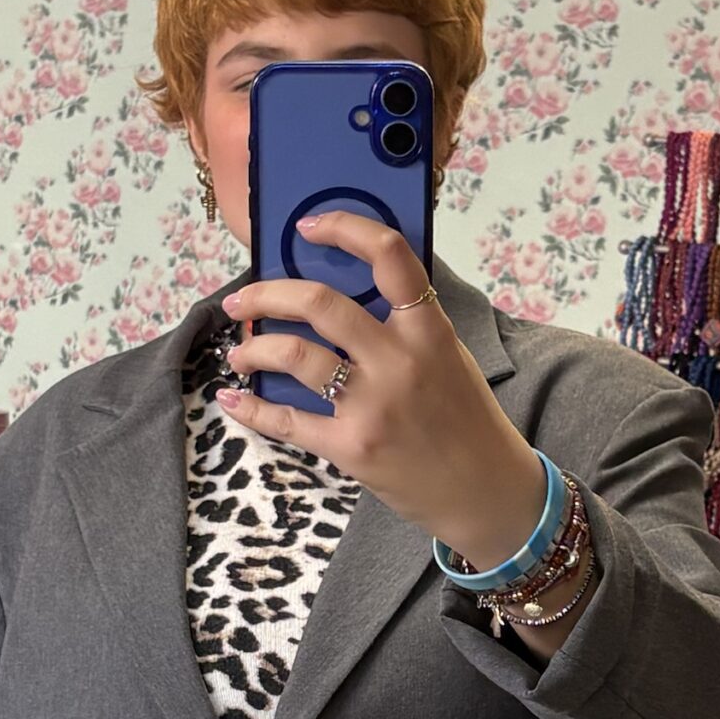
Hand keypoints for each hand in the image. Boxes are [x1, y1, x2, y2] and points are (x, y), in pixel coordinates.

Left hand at [218, 210, 548, 571]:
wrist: (486, 492)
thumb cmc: (468, 422)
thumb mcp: (449, 358)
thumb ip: (406, 326)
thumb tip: (344, 298)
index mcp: (428, 330)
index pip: (390, 257)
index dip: (344, 228)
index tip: (308, 227)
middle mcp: (399, 361)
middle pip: (320, 304)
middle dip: (267, 294)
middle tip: (241, 300)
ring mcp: (373, 406)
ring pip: (294, 355)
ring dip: (254, 349)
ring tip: (241, 352)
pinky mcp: (352, 448)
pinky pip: (288, 421)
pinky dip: (252, 408)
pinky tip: (234, 398)